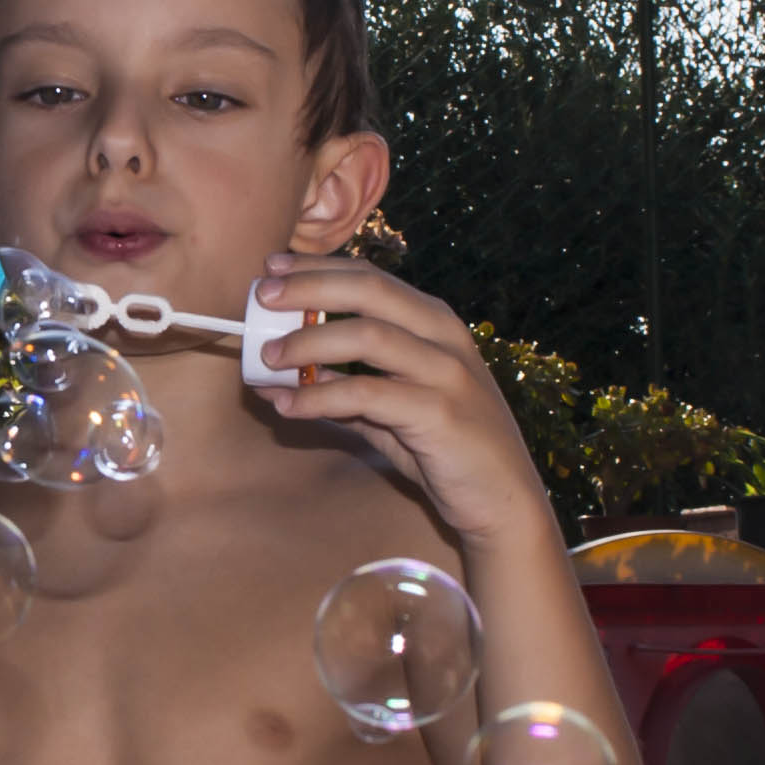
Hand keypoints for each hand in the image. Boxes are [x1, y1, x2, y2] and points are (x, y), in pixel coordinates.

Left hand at [253, 255, 550, 544]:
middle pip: (370, 291)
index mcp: (433, 323)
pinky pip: (367, 395)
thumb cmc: (442, 449)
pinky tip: (288, 407)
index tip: (273, 265)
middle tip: (262, 297)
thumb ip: (340, 386)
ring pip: (368, 336)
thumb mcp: (387, 409)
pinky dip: (319, 397)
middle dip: (310, 287)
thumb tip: (276, 374)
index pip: (371, 278)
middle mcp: (444, 337)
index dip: (318, 268)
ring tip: (267, 358)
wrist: (502, 499)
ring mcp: (446, 372)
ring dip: (308, 342)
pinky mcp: (439, 414)